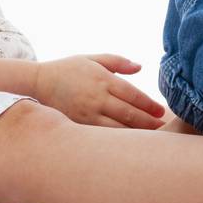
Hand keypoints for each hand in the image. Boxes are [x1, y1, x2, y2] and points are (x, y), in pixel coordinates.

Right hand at [33, 54, 165, 128]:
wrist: (40, 82)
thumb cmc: (69, 68)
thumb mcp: (93, 58)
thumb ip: (117, 61)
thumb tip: (140, 67)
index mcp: (102, 79)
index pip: (132, 94)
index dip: (148, 104)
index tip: (161, 111)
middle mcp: (96, 97)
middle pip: (128, 113)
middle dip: (148, 122)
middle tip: (163, 127)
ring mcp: (87, 113)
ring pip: (117, 128)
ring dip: (136, 134)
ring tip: (151, 138)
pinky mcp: (79, 125)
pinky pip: (102, 135)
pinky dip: (117, 140)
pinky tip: (128, 143)